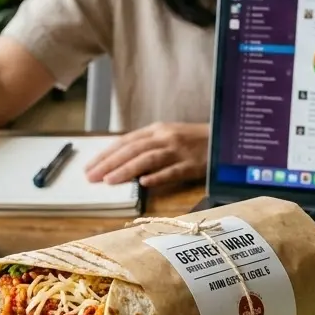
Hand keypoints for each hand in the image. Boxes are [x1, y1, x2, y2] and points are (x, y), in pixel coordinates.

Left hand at [84, 123, 208, 187]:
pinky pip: (173, 171)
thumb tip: (119, 161)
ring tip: (110, 181)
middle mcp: (165, 138)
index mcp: (156, 130)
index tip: (89, 167)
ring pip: (148, 159)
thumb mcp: (167, 137)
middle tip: (92, 177)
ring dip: (127, 169)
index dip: (106, 155)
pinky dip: (158, 177)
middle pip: (133, 150)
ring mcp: (179, 151)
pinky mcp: (192, 165)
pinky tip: (144, 183)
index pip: (125, 142)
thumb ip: (146, 147)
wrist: (224, 138)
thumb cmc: (192, 141)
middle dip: (110, 164)